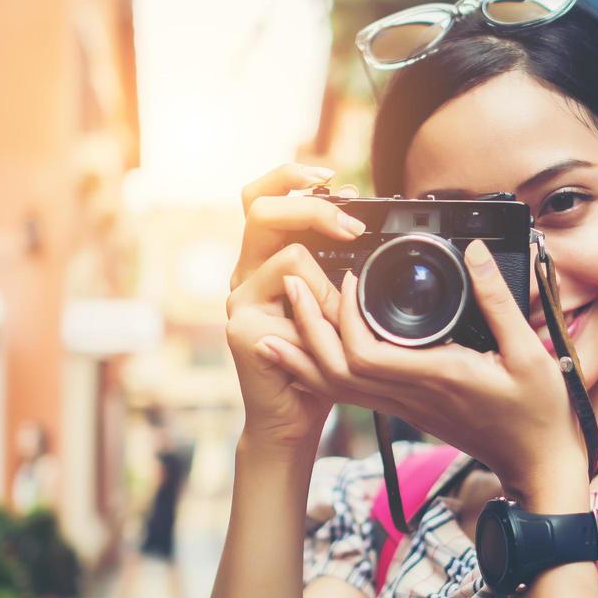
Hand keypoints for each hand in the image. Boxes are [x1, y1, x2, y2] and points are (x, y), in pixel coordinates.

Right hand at [224, 164, 364, 449]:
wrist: (295, 418)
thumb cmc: (321, 363)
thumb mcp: (336, 306)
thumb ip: (337, 268)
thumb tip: (359, 226)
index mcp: (262, 260)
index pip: (264, 196)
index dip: (295, 179)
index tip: (340, 183)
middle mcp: (245, 272)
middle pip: (260, 206)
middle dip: (312, 206)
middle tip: (354, 226)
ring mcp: (238, 298)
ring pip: (288, 253)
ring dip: (330, 280)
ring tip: (344, 310)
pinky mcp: (242, 326)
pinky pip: (294, 299)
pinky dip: (324, 311)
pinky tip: (330, 331)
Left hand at [257, 238, 587, 501]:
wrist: (536, 464)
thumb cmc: (537, 413)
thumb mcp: (528, 352)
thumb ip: (498, 300)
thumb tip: (474, 253)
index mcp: (437, 377)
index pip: (366, 355)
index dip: (344, 317)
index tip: (346, 279)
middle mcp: (412, 395)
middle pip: (336, 369)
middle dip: (307, 326)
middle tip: (293, 282)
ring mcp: (406, 406)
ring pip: (338, 384)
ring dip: (305, 350)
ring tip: (283, 315)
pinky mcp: (408, 409)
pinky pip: (353, 392)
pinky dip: (324, 370)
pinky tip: (309, 352)